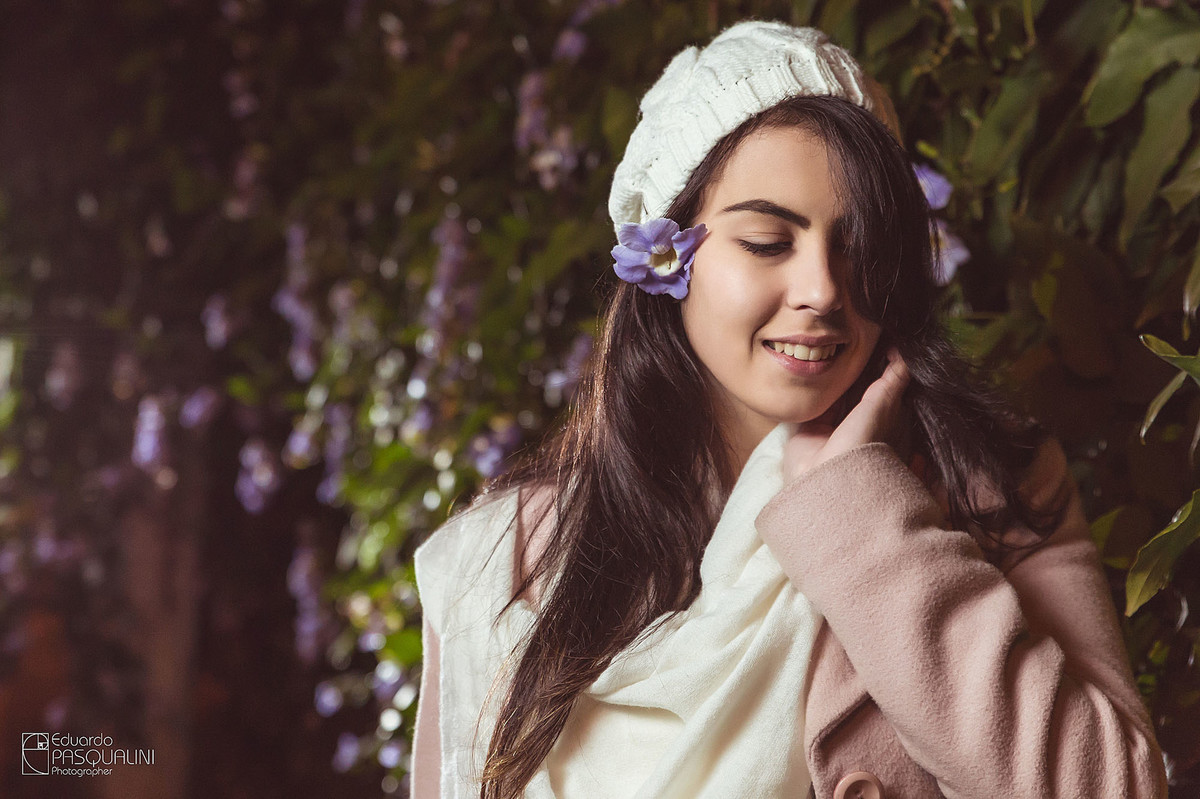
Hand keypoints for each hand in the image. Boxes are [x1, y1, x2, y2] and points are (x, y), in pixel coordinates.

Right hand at [782, 347, 910, 483]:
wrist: (830, 473)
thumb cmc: (866, 443)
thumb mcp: (886, 403)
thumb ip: (894, 378)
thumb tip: (903, 352)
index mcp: (889, 426)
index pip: (890, 392)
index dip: (887, 371)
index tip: (883, 346)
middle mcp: (863, 428)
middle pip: (863, 393)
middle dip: (860, 374)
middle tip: (857, 346)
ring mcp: (837, 430)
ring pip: (840, 396)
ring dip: (838, 380)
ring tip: (837, 353)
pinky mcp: (813, 430)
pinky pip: (818, 402)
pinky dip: (819, 388)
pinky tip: (819, 371)